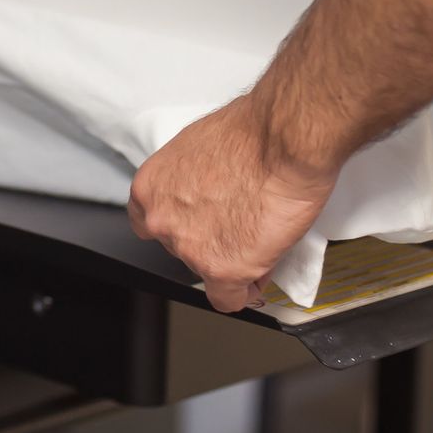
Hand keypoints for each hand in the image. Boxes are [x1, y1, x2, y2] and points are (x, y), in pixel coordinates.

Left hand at [127, 95, 338, 312]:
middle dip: (209, 240)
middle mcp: (163, 221)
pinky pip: (229, 298)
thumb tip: (202, 194)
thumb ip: (188, 181)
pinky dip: (245, 290)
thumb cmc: (251, 134)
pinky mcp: (223, 270)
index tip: (197, 224)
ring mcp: (191, 248)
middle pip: (181, 248)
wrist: (283, 141)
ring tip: (258, 232)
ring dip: (232, 259)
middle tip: (237, 224)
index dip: (180, 223)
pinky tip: (257, 272)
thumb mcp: (197, 149)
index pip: (149, 222)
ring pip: (208, 270)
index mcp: (151, 188)